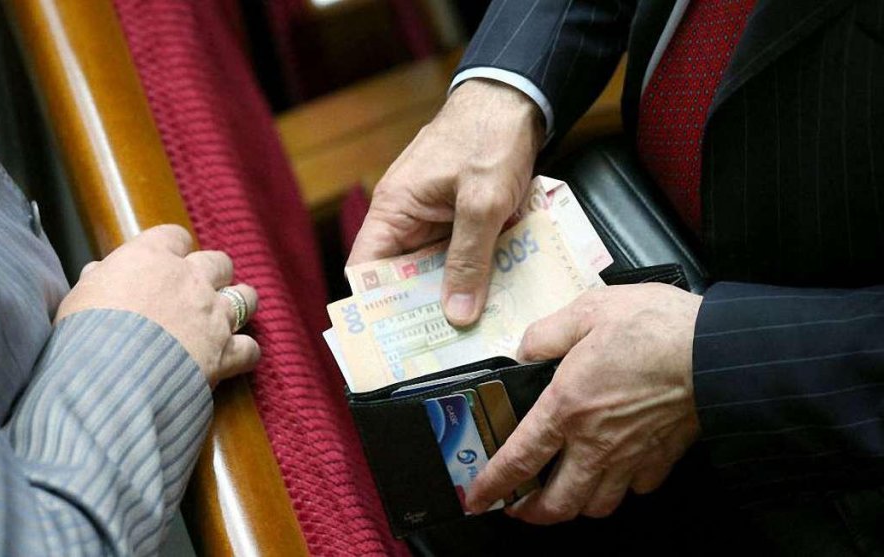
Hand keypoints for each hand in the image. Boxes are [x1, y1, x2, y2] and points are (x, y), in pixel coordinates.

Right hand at [55, 225, 259, 387]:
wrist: (109, 376)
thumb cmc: (84, 334)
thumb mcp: (78, 297)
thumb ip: (96, 280)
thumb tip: (97, 272)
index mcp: (151, 259)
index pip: (174, 236)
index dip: (173, 248)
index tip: (168, 259)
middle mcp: (190, 281)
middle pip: (219, 262)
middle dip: (214, 273)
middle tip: (201, 289)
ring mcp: (213, 316)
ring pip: (246, 297)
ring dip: (240, 304)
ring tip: (229, 315)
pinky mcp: (225, 352)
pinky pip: (250, 348)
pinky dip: (245, 353)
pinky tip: (236, 358)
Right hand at [348, 79, 544, 325]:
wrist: (517, 99)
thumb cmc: (489, 137)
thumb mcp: (482, 202)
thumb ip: (470, 259)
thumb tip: (457, 316)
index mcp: (394, 210)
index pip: (366, 272)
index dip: (374, 310)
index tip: (394, 346)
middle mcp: (408, 219)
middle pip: (404, 280)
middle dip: (422, 314)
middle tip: (444, 354)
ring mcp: (435, 220)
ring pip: (436, 272)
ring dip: (454, 297)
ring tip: (474, 336)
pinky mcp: (461, 220)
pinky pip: (461, 257)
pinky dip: (475, 276)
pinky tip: (497, 301)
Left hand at [465, 284, 702, 522]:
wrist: (716, 349)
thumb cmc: (655, 327)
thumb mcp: (588, 311)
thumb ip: (548, 333)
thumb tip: (527, 350)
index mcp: (567, 407)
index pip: (518, 461)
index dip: (492, 486)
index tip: (477, 498)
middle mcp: (596, 442)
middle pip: (558, 504)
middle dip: (533, 514)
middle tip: (520, 506)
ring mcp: (632, 456)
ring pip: (597, 506)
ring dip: (577, 505)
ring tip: (567, 490)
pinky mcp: (664, 458)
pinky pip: (637, 489)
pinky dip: (623, 487)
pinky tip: (618, 469)